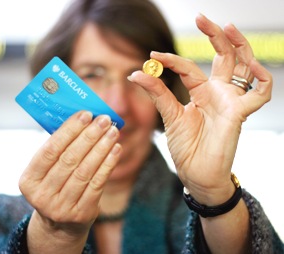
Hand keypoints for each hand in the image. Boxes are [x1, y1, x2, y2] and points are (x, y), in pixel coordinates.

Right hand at [19, 111, 121, 242]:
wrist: (60, 225)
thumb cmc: (56, 187)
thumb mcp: (48, 172)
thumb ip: (60, 150)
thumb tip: (84, 121)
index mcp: (29, 181)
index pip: (50, 150)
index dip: (69, 130)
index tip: (86, 114)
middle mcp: (42, 196)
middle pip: (69, 159)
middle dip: (89, 136)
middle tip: (104, 120)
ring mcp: (62, 207)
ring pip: (85, 171)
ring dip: (102, 147)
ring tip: (113, 131)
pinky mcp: (82, 213)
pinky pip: (98, 183)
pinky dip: (108, 164)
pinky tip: (116, 149)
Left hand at [128, 14, 271, 203]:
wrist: (196, 174)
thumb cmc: (186, 148)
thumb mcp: (169, 116)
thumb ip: (157, 93)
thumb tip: (137, 72)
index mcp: (200, 94)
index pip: (189, 67)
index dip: (171, 60)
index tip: (153, 56)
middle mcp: (218, 94)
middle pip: (223, 57)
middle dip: (215, 36)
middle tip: (202, 18)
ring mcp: (230, 102)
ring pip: (244, 67)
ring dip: (240, 46)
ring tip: (228, 28)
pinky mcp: (239, 114)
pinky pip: (260, 93)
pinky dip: (263, 78)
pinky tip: (253, 65)